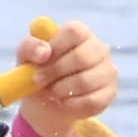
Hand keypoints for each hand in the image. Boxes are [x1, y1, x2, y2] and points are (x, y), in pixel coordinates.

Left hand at [9, 18, 119, 136]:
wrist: (47, 101)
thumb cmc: (40, 70)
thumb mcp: (27, 56)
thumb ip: (30, 47)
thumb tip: (44, 52)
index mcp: (80, 33)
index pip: (75, 32)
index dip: (56, 46)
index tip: (41, 60)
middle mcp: (99, 48)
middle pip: (82, 57)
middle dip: (55, 71)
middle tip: (38, 80)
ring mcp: (108, 70)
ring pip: (86, 81)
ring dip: (61, 90)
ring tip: (51, 92)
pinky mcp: (110, 92)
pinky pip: (92, 101)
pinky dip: (71, 104)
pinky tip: (64, 102)